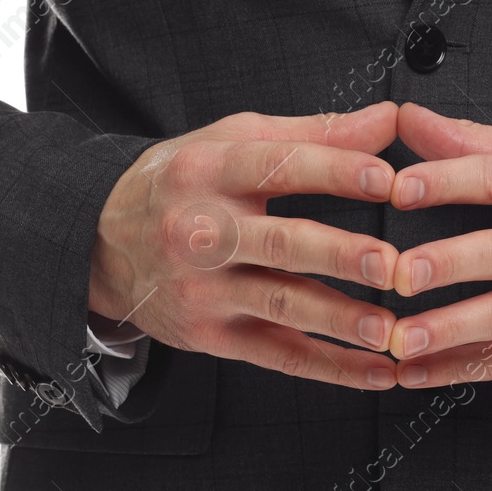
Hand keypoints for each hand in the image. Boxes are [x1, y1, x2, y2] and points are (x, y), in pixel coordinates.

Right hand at [90, 102, 402, 389]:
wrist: (100, 242)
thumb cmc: (184, 183)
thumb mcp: (234, 139)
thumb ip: (315, 132)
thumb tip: (390, 119)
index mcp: (210, 172)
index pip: (277, 167)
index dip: (333, 171)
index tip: (385, 179)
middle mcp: (202, 232)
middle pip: (279, 243)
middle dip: (338, 255)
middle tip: (391, 263)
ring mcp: (203, 290)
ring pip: (280, 306)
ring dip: (339, 321)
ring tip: (389, 328)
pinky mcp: (210, 336)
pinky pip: (278, 356)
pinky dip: (331, 369)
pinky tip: (377, 371)